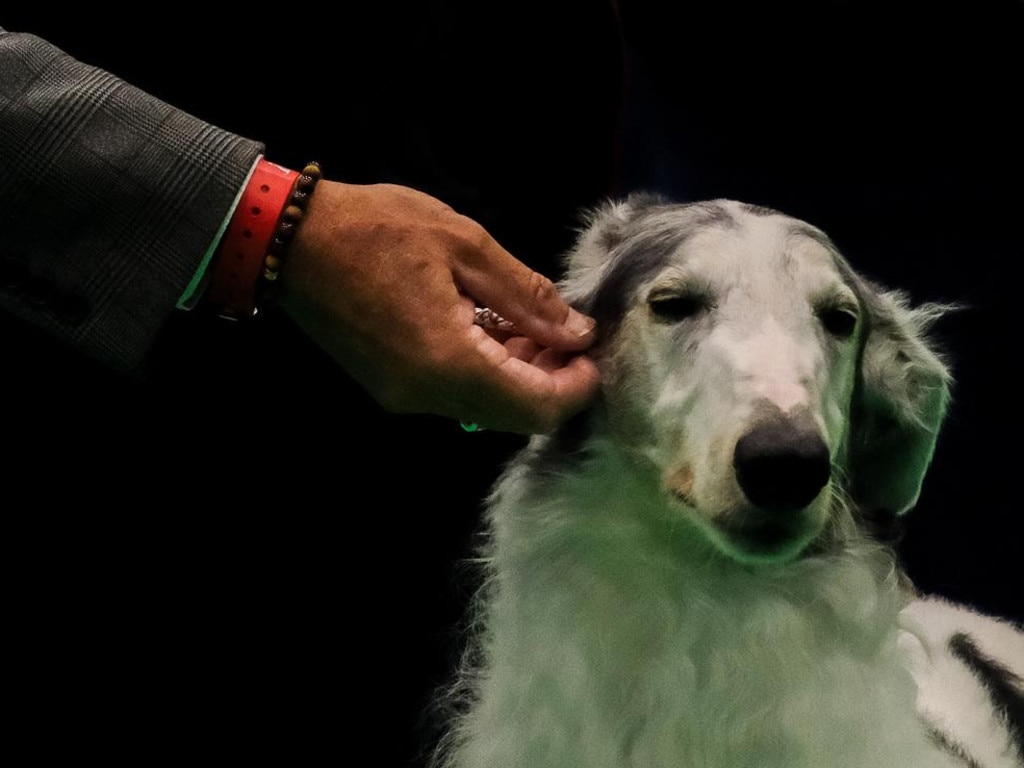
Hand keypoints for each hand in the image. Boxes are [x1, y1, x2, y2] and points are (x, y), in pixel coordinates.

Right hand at [277, 181, 599, 433]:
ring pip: (485, 408)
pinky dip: (487, 372)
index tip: (593, 351)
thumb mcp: (465, 245)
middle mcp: (426, 395)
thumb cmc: (378, 228)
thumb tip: (577, 333)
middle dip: (552, 382)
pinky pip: (455, 395)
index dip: (576, 387)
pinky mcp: (391, 387)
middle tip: (567, 334)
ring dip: (520, 376)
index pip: (535, 406)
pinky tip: (494, 329)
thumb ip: (528, 296)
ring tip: (533, 324)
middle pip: (513, 416)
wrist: (289, 239)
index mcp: (449, 361)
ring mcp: (404, 397)